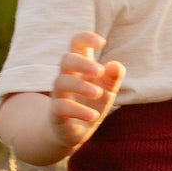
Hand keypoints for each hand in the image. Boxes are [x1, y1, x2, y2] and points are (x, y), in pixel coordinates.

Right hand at [48, 31, 125, 151]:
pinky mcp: (56, 113)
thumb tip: (115, 66)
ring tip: (98, 93)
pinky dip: (79, 111)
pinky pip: (61, 107)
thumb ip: (113, 78)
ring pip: (61, 82)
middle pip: (66, 59)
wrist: (73, 131)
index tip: (101, 42)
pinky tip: (94, 116)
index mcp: (80, 68)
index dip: (85, 38)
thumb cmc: (91, 104)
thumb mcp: (107, 90)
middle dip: (82, 62)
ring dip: (81, 86)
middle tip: (99, 71)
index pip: (76, 44)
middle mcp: (66, 77)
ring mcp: (59, 94)